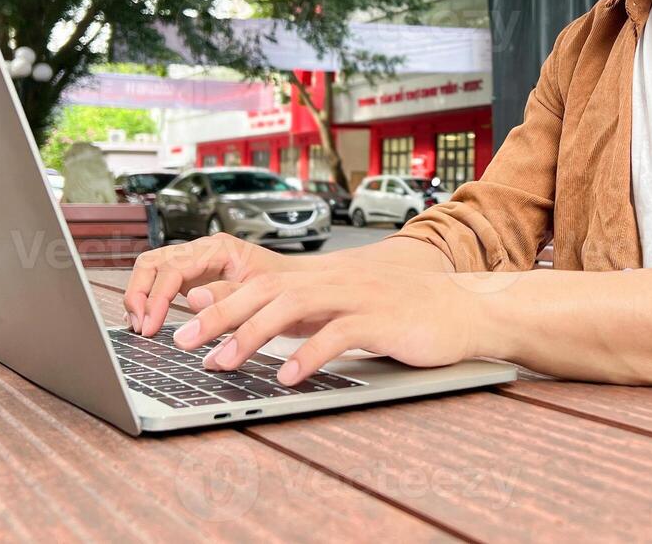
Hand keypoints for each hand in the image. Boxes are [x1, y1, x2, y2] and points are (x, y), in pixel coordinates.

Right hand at [123, 233, 297, 335]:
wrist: (303, 286)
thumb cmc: (288, 286)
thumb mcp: (262, 294)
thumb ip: (228, 297)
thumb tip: (192, 299)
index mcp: (218, 248)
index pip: (172, 268)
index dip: (156, 298)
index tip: (152, 327)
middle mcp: (203, 251)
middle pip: (152, 263)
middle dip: (140, 294)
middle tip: (141, 327)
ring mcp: (197, 264)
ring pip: (152, 270)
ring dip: (141, 297)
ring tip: (142, 327)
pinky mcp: (195, 278)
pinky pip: (162, 283)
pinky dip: (151, 301)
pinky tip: (150, 322)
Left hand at [169, 263, 480, 385]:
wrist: (467, 309)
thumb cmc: (410, 312)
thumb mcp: (354, 306)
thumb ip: (313, 313)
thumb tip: (264, 330)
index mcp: (328, 276)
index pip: (264, 279)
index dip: (224, 295)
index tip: (186, 314)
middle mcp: (338, 279)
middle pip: (268, 288)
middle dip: (222, 313)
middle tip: (184, 341)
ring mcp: (360, 297)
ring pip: (294, 304)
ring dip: (252, 333)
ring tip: (224, 361)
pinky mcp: (382, 320)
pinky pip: (338, 334)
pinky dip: (308, 354)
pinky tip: (287, 375)